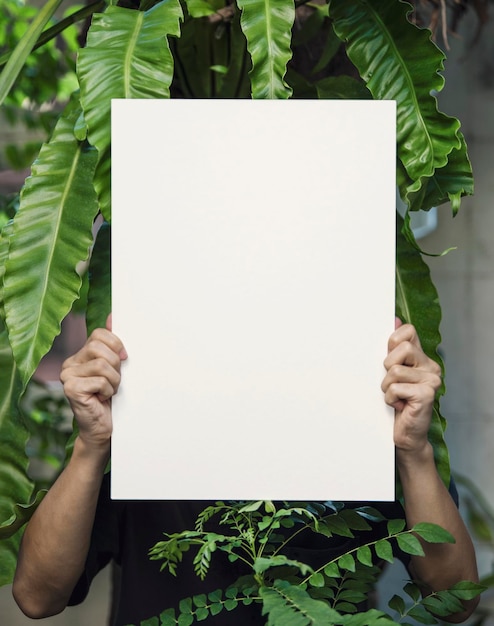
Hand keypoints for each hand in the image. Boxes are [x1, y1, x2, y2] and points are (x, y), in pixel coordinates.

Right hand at [60, 315, 126, 450]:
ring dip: (114, 380)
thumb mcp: (114, 368)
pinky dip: (108, 390)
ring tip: (109, 390)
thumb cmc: (110, 398)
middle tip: (114, 381)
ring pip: (102, 364)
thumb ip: (112, 344)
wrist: (102, 428)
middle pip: (99, 347)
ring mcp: (67, 376)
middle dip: (115, 364)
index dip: (116, 344)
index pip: (99, 334)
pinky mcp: (70, 389)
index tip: (123, 359)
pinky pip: (99, 380)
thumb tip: (113, 316)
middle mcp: (69, 363)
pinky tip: (102, 398)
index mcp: (79, 356)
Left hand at [382, 319, 441, 456]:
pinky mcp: (427, 394)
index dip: (392, 342)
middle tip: (392, 383)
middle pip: (400, 349)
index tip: (390, 361)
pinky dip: (390, 399)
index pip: (408, 331)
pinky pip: (395, 388)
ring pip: (394, 370)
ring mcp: (431, 380)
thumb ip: (394, 348)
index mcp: (422, 358)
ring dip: (387, 387)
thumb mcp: (392, 372)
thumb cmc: (397, 402)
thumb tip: (395, 320)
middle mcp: (431, 366)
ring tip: (395, 397)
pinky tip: (399, 406)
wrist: (405, 434)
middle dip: (387, 367)